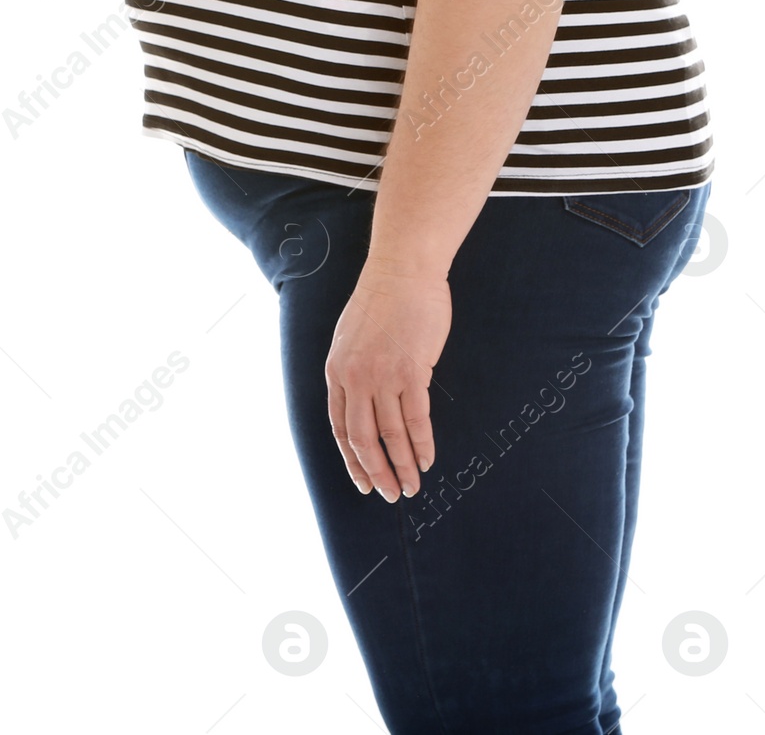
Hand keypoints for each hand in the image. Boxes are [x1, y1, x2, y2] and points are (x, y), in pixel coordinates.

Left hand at [325, 264, 450, 501]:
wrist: (403, 270)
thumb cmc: (382, 300)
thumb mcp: (351, 338)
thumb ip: (353, 371)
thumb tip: (364, 402)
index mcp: (336, 372)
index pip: (340, 429)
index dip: (353, 460)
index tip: (365, 481)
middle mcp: (355, 379)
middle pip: (363, 439)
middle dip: (377, 473)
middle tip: (390, 494)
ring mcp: (383, 377)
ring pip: (390, 435)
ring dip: (402, 466)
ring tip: (412, 485)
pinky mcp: (412, 371)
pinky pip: (416, 418)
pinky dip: (421, 443)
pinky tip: (427, 458)